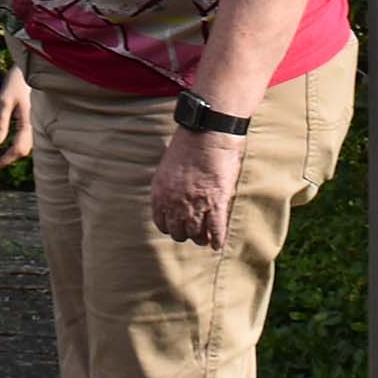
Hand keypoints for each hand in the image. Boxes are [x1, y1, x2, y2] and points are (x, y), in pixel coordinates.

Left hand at [0, 67, 35, 168]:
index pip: (18, 150)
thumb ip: (0, 123)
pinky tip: (5, 141)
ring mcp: (35, 123)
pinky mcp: (33, 119)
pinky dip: (15, 143)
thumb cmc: (16, 82)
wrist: (30, 67)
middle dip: (7, 159)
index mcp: (28, 123)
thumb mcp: (4, 100)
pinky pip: (25, 137)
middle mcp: (35, 126)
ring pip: (25, 145)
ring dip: (11, 152)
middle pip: (23, 150)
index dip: (4, 160)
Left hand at [149, 125, 240, 247]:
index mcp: (160, 193)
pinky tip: (218, 245)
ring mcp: (195, 205)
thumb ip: (170, 186)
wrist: (207, 132)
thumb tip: (176, 197)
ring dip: (201, 237)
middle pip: (178, 232)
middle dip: (186, 233)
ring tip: (206, 238)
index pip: (161, 223)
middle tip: (194, 232)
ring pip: (197, 234)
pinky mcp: (216, 203)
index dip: (171, 227)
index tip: (178, 226)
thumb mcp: (169, 166)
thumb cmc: (190, 143)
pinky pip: (216, 230)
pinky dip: (217, 239)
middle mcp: (175, 203)